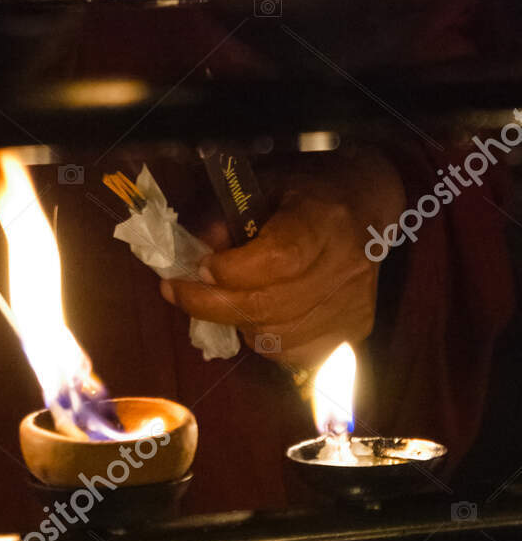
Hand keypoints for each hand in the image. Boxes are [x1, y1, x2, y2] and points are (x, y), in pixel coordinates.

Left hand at [159, 146, 407, 370]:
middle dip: (213, 304)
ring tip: (219, 302)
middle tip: (177, 293)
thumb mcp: (262, 186)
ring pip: (280, 337)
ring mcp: (353, 304)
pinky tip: (254, 318)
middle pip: (272, 306)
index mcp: (324, 220)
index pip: (279, 258)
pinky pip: (297, 355)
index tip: (200, 266)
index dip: (233, 270)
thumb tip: (195, 255)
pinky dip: (266, 342)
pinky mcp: (354, 330)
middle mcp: (345, 266)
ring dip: (237, 324)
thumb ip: (225, 216)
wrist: (363, 207)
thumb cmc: (305, 193)